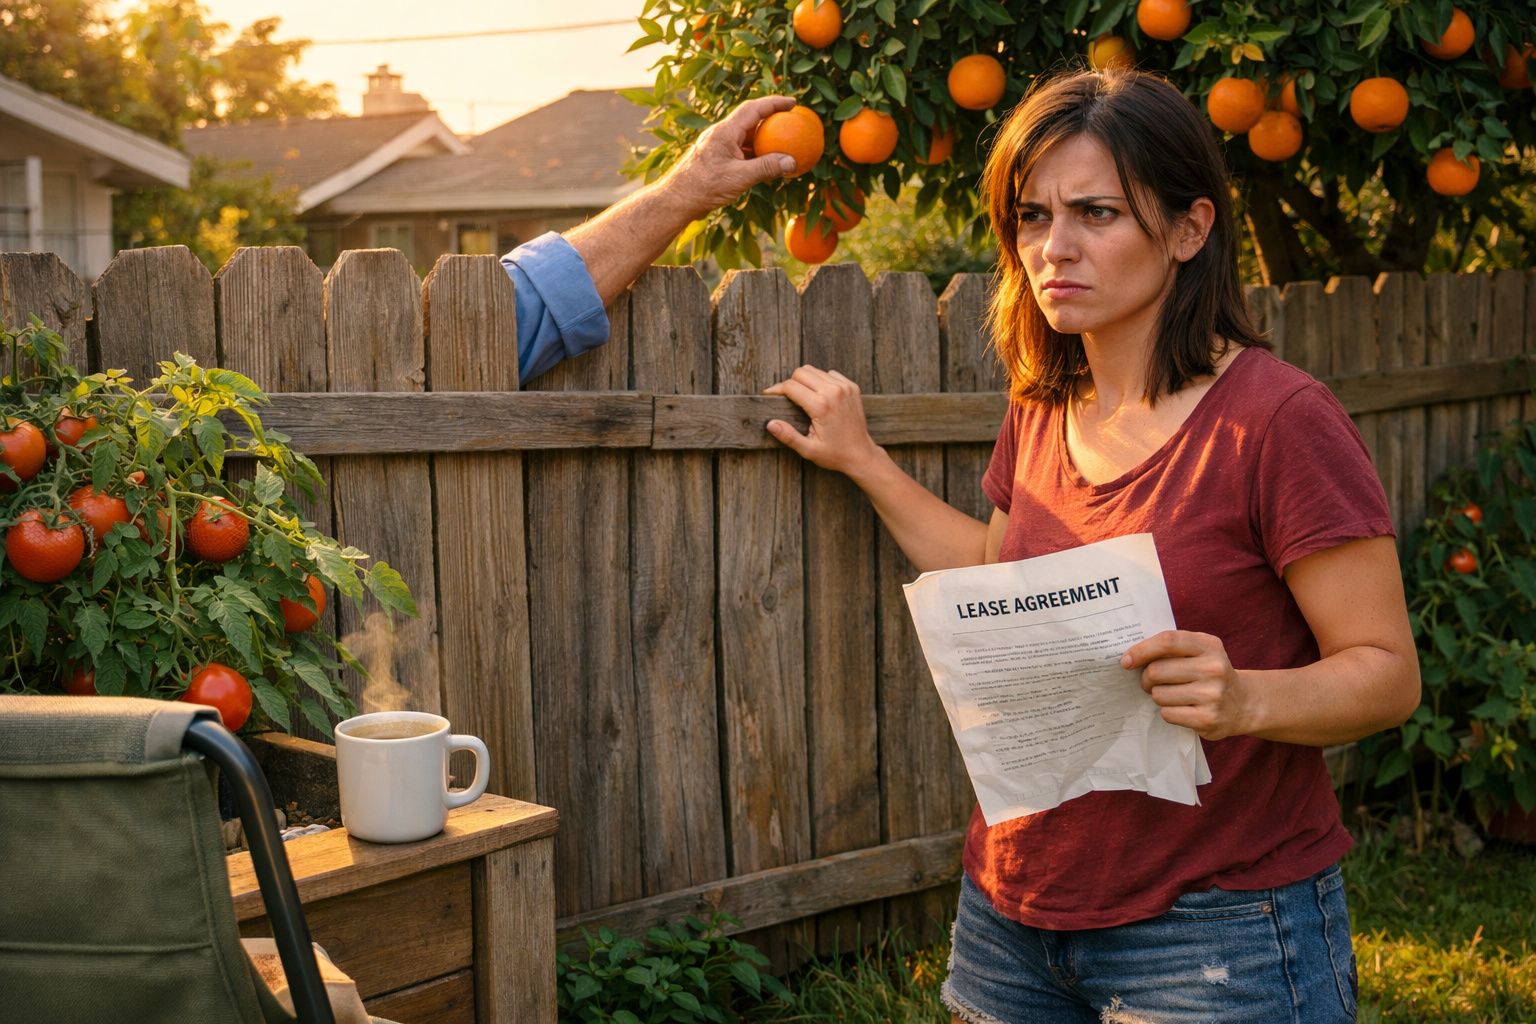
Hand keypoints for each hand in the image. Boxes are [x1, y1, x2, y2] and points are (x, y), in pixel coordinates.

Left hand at [663, 96, 798, 218]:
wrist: (678, 200)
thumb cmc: (704, 187)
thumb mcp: (739, 177)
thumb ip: (766, 168)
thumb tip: (792, 162)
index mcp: (725, 131)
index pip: (753, 109)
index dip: (774, 103)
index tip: (792, 102)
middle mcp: (722, 134)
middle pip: (750, 119)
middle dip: (771, 116)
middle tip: (791, 119)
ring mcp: (719, 146)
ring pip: (746, 136)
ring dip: (764, 137)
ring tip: (783, 141)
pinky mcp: (718, 159)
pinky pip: (741, 151)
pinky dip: (756, 154)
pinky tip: (767, 163)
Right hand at [764, 365, 882, 476]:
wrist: (861, 454)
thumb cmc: (835, 454)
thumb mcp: (808, 450)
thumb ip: (788, 436)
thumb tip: (770, 423)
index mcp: (821, 406)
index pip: (790, 386)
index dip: (776, 390)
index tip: (769, 395)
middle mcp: (834, 392)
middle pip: (801, 372)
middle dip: (790, 383)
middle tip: (786, 398)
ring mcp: (845, 387)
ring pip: (814, 370)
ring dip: (805, 381)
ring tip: (802, 397)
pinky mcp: (852, 386)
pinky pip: (829, 374)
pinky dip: (820, 381)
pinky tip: (819, 395)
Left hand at [1121, 630, 1255, 740]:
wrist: (1243, 703)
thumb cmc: (1209, 673)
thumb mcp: (1199, 651)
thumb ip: (1171, 647)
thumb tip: (1129, 657)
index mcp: (1208, 645)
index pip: (1167, 641)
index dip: (1141, 650)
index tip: (1126, 661)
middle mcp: (1213, 668)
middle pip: (1157, 671)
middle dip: (1146, 678)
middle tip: (1150, 682)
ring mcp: (1212, 695)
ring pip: (1159, 694)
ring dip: (1158, 696)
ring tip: (1172, 695)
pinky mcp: (1208, 718)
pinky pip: (1168, 714)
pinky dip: (1168, 711)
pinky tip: (1181, 708)